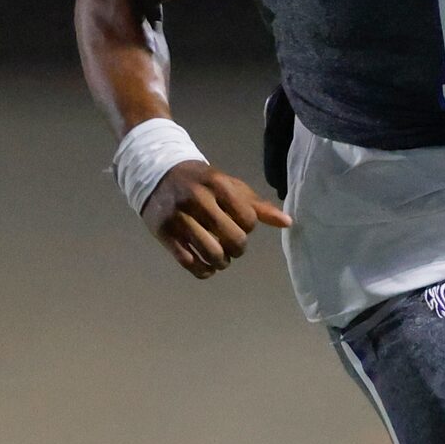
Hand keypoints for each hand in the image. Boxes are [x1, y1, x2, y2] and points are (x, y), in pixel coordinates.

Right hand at [142, 160, 290, 278]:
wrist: (157, 173)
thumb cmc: (201, 181)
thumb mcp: (229, 186)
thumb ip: (257, 206)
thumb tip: (287, 223)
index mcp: (218, 185)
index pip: (248, 220)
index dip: (248, 228)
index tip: (240, 225)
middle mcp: (198, 200)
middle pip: (232, 239)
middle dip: (237, 249)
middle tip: (233, 247)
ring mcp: (179, 218)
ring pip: (211, 253)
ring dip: (222, 263)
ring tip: (221, 260)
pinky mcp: (165, 233)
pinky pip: (188, 262)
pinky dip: (203, 271)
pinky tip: (207, 267)